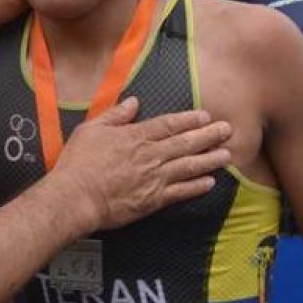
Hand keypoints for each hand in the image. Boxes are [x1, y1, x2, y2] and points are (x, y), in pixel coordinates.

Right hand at [52, 97, 231, 230]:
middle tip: (228, 130)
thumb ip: (115, 115)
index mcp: (135, 136)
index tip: (205, 117)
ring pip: (189, 166)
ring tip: (226, 155)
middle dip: (209, 136)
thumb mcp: (91, 129)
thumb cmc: (78, 163)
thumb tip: (133, 103)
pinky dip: (196, 187)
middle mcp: (150, 156)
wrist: (75, 197)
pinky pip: (181, 192)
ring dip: (209, 160)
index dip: (189, 120)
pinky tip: (209, 182)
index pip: (169, 125)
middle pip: (185, 143)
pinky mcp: (153, 200)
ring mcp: (154, 179)